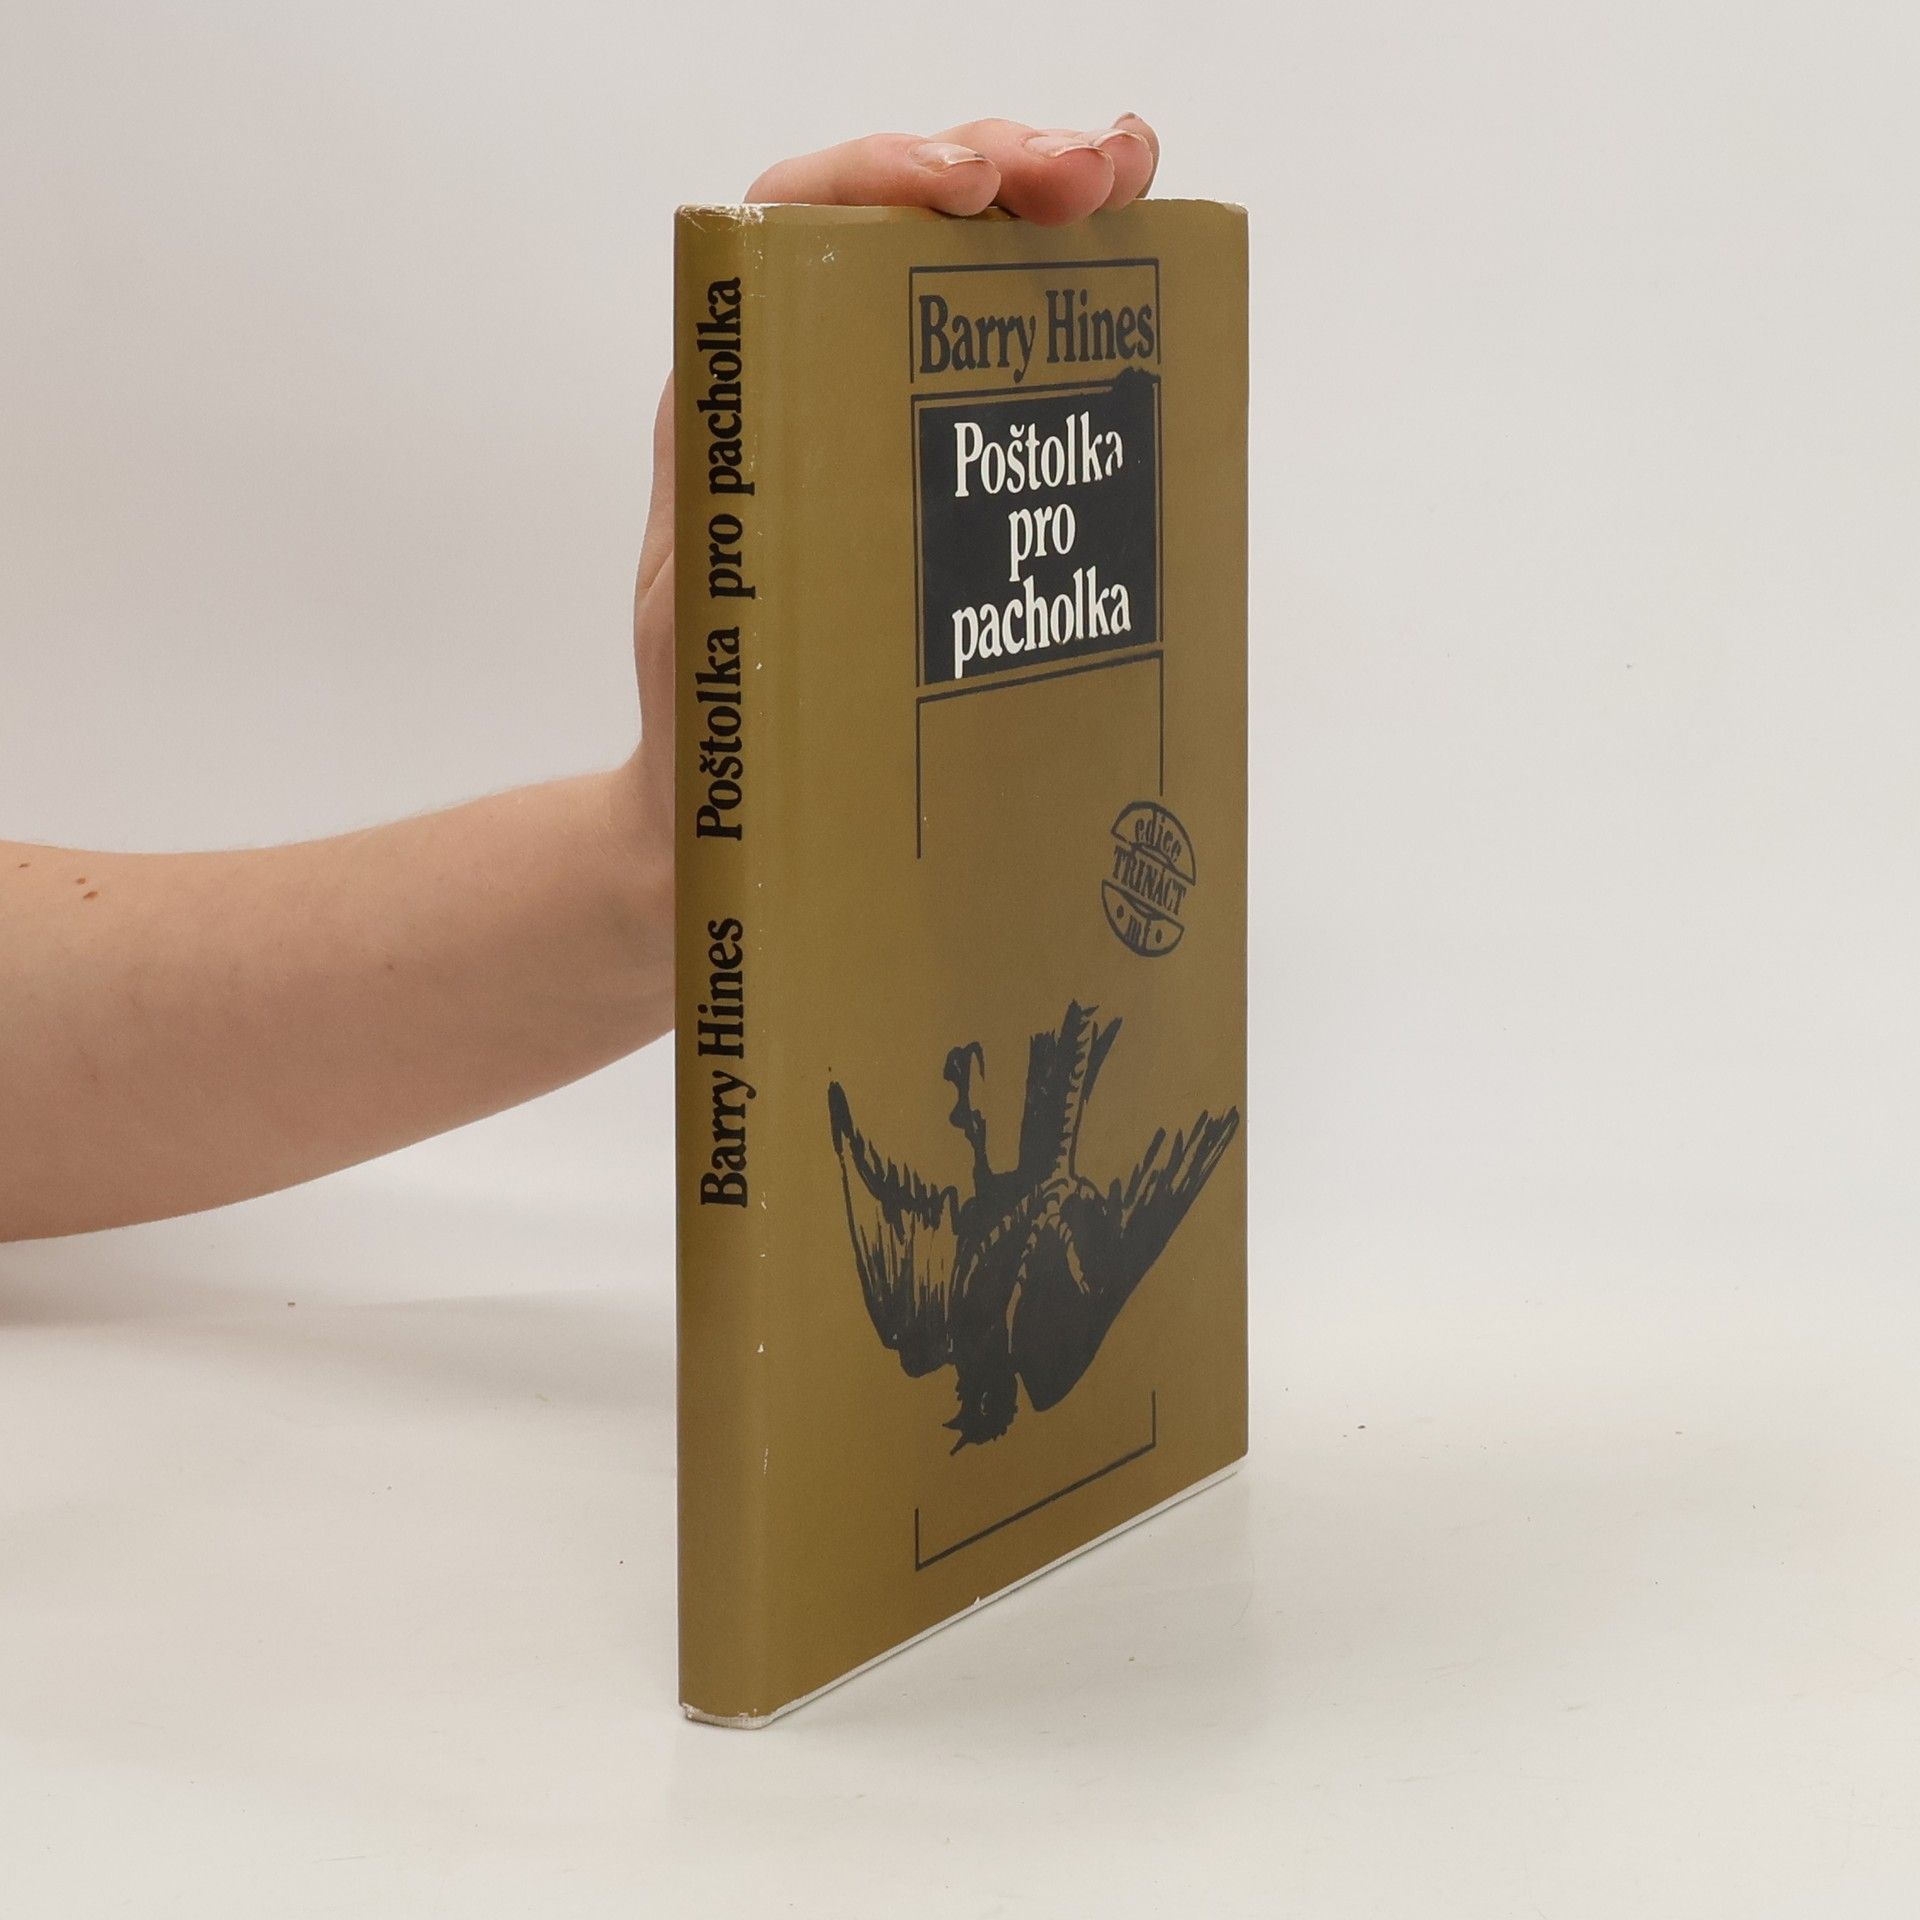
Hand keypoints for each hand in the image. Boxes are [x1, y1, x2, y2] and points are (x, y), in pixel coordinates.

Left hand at [618, 116, 1162, 856]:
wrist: (727, 814)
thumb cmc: (708, 726)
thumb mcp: (702, 608)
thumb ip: (733, 515)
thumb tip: (785, 416)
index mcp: (742, 396)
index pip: (795, 220)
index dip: (883, 173)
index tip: (971, 185)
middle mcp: (809, 387)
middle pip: (904, 224)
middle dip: (1006, 168)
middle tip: (1097, 175)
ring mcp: (882, 427)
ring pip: (966, 278)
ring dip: (1050, 210)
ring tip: (1126, 180)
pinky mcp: (936, 483)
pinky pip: (1004, 374)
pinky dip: (1067, 313)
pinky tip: (1131, 292)